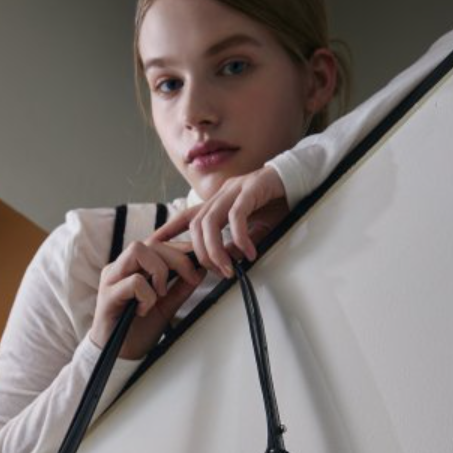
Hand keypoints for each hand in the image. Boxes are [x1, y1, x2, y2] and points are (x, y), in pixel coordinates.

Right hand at [90, 234, 205, 360]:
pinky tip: (144, 310)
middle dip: (177, 258)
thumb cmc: (139, 330)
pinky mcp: (107, 295)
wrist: (120, 356)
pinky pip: (134, 282)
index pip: (158, 243)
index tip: (200, 266)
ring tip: (161, 294)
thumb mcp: (166, 306)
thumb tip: (200, 269)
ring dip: (159, 271)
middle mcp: (120, 267)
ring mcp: (111, 279)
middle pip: (150, 243)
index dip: (182, 249)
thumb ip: (180, 287)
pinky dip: (147, 296)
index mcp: (133, 267)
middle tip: (191, 278)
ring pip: (138, 250)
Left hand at [152, 165, 289, 278]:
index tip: (154, 243)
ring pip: (212, 221)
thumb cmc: (275, 204)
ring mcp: (235, 190)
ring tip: (228, 268)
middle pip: (197, 224)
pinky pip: (237, 215)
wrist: (298, 181)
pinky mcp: (252, 189)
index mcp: (218, 201)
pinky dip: (239, 237)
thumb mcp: (253, 228)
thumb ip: (238, 242)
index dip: (168, 229)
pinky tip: (248, 252)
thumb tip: (228, 258)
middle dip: (201, 252)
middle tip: (215, 272)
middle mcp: (222, 194)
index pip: (187, 215)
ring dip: (216, 249)